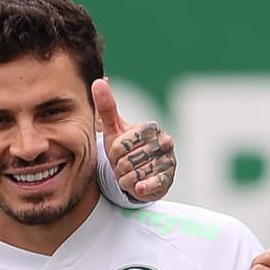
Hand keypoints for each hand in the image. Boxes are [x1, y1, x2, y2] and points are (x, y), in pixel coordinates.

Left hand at [93, 77, 176, 201]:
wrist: (136, 175)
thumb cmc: (123, 150)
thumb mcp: (113, 130)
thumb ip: (106, 106)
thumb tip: (99, 81)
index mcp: (151, 127)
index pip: (121, 144)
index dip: (114, 152)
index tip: (118, 152)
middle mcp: (165, 141)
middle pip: (127, 160)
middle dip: (119, 167)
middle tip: (123, 165)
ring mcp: (169, 160)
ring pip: (135, 174)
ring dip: (126, 179)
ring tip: (129, 174)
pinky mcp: (170, 178)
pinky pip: (149, 185)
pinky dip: (139, 188)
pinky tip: (138, 186)